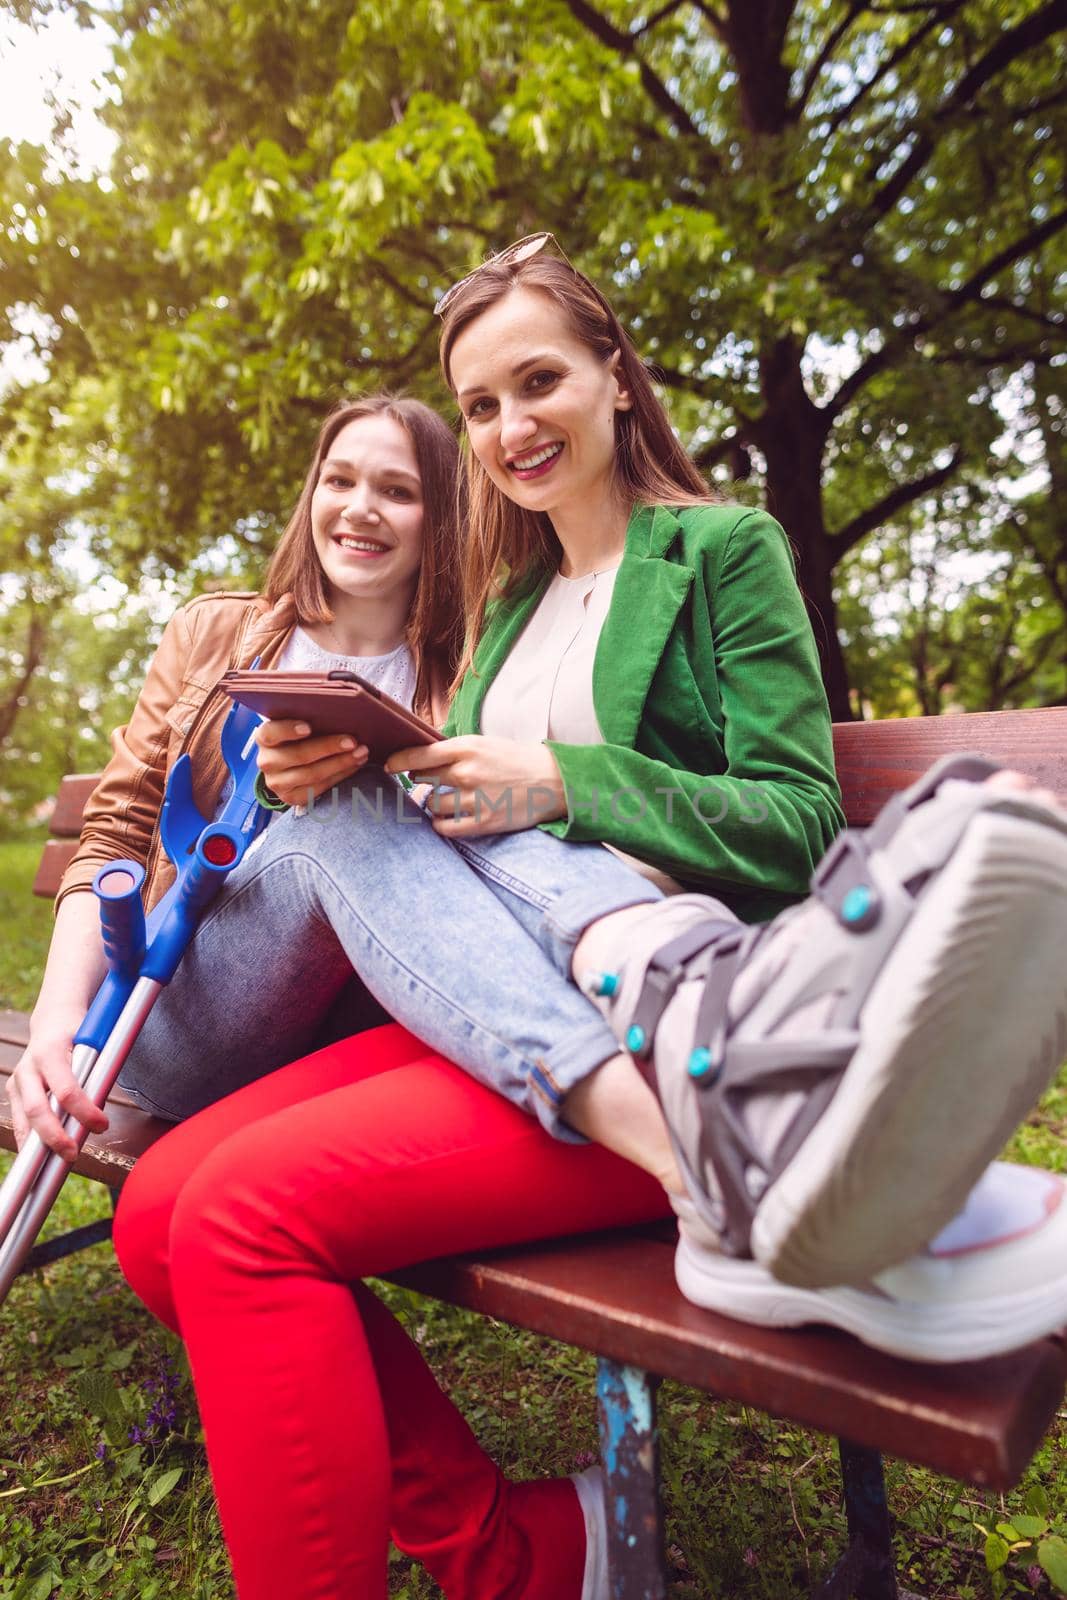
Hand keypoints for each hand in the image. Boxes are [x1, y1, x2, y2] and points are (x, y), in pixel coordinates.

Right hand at [8, 1017, 108, 1158]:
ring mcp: (18, 1080)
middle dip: (55, 1136)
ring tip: (57, 1163)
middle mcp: (29, 1067)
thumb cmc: (79, 1035)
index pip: (66, 1089)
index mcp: (50, 1052)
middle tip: (73, 1154)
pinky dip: (30, 1141)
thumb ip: (95, 1076)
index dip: (84, 1111)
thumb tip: (99, 1117)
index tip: (102, 1125)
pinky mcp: (13, 1091)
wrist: (53, 1021)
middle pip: (37, 1109)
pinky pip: (20, 1121)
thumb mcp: (93, 1047)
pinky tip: (40, 1159)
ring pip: (24, 1119)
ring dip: (39, 1145)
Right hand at [255, 719, 369, 806]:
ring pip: (312, 774)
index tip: (308, 727)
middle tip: (352, 741)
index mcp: (264, 738)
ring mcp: (277, 783)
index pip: (270, 733)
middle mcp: (267, 762)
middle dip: (328, 747)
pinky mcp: (292, 798)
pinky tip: (355, 765)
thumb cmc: (299, 736)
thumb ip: (307, 715)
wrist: (289, 765)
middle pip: (298, 755)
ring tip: (361, 753)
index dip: (288, 730)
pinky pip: (319, 787)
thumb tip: (337, 706)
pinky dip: (340, 775)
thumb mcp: (297, 723)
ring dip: (341, 763)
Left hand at [385, 736, 565, 836]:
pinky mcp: (483, 822)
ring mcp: (474, 799)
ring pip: (431, 805)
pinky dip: (440, 823)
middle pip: (422, 780)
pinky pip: (445, 827)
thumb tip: (421, 755)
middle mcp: (467, 772)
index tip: (388, 765)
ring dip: (430, 803)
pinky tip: (446, 818)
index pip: (418, 755)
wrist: (553, 780)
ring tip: (441, 800)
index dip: (398, 761)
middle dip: (418, 781)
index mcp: (466, 748)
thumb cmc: (516, 759)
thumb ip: (454, 749)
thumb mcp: (484, 743)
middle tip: (423, 782)